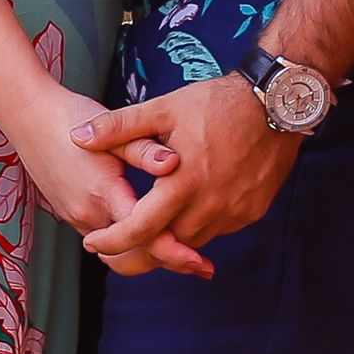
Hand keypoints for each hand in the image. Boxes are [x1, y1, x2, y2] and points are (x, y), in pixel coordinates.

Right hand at [8, 82, 211, 277]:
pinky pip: (105, 239)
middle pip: (132, 254)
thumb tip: (175, 163)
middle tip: (201, 264)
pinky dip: (128, 241)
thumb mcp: (113, 129)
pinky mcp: (70, 215)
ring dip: (146, 252)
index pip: (145, 235)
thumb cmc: (72, 116)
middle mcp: (87, 214)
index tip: (202, 264)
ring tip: (182, 249)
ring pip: (117, 251)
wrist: (28, 115)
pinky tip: (149, 229)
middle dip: (165, 260)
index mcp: (103, 192)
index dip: (175, 253)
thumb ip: (144, 149)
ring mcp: (75, 218)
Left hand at [71, 74, 303, 258]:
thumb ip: (118, 127)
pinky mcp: (252, 212)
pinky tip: (189, 209)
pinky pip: (218, 230)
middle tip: (115, 244)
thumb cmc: (216, 104)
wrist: (276, 102)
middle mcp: (209, 206)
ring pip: (192, 240)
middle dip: (137, 250)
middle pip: (165, 245)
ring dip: (170, 238)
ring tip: (149, 228)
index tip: (91, 244)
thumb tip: (77, 137)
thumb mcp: (164, 108)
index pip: (140, 229)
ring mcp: (234, 212)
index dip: (112, 242)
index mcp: (182, 183)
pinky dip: (199, 226)